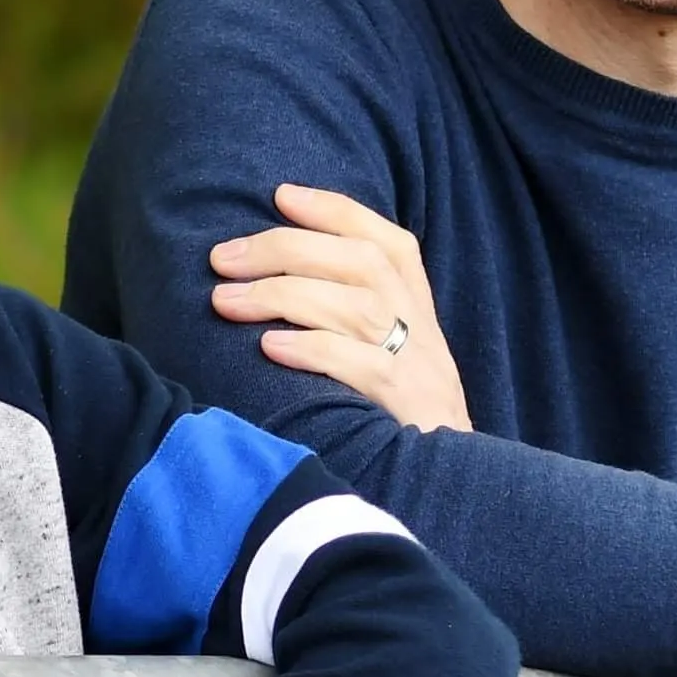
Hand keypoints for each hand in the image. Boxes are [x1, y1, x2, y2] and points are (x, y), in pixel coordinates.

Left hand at [211, 185, 471, 432]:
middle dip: (285, 250)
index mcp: (416, 303)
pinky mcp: (406, 405)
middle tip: (223, 258)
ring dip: (283, 296)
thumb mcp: (389, 347)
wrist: (453, 480)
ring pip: (356, 307)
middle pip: (359, 263)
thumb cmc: (401, 410)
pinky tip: (269, 347)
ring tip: (226, 301)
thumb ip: (348, 308)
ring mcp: (417, 365)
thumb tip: (272, 274)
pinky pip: (361, 366)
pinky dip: (313, 350)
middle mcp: (421, 325)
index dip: (333, 211)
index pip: (382, 238)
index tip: (281, 195)